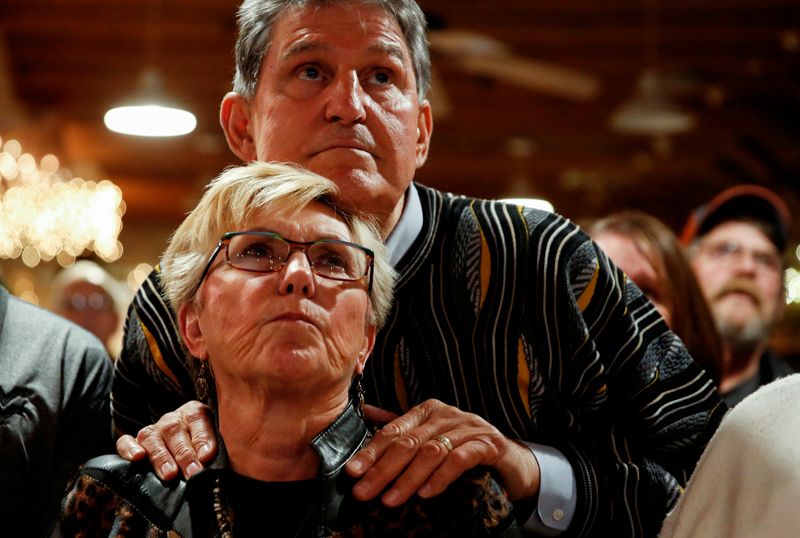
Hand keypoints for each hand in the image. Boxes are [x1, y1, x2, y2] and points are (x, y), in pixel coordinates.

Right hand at [115, 400, 216, 480]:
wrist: (193, 462)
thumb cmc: (208, 457)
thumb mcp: (220, 450)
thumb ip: (220, 453)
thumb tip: (219, 463)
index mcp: (196, 413)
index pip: (198, 418)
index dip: (202, 437)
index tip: (207, 456)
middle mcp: (173, 419)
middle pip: (175, 430)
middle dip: (185, 454)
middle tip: (193, 473)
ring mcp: (154, 430)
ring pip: (152, 436)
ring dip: (161, 456)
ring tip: (170, 474)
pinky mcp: (136, 443)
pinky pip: (126, 441)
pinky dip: (129, 447)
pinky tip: (137, 457)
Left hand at [345, 399, 539, 505]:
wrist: (510, 462)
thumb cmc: (464, 451)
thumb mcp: (431, 439)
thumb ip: (401, 429)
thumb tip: (366, 414)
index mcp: (427, 411)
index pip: (393, 430)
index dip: (371, 452)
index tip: (352, 472)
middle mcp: (447, 415)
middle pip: (408, 442)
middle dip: (383, 469)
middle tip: (364, 491)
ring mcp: (469, 427)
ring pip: (431, 452)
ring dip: (408, 478)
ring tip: (390, 499)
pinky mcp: (489, 444)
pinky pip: (460, 459)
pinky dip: (441, 476)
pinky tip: (427, 492)